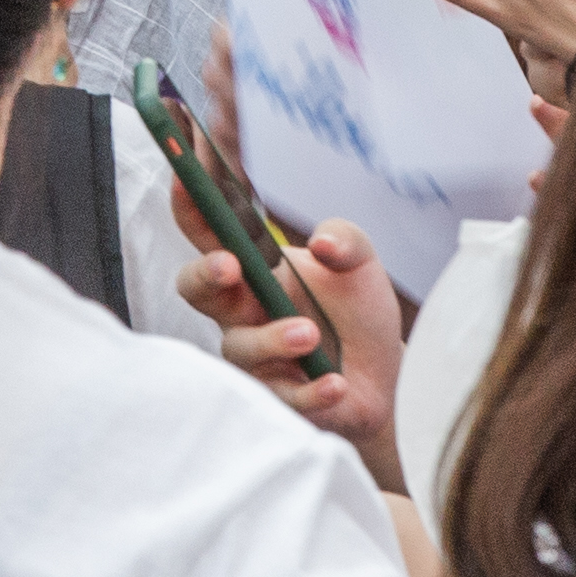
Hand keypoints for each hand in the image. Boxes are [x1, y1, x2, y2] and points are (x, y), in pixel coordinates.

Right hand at [164, 198, 413, 477]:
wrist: (389, 374)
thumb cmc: (357, 309)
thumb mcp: (359, 261)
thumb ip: (344, 238)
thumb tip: (323, 243)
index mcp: (252, 267)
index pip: (210, 232)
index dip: (191, 205)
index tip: (186, 180)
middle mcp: (241, 311)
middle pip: (196, 289)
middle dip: (205, 274)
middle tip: (229, 265)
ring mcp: (256, 356)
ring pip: (239, 347)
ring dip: (271, 338)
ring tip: (310, 333)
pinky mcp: (280, 396)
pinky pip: (283, 396)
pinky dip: (308, 391)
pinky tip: (335, 382)